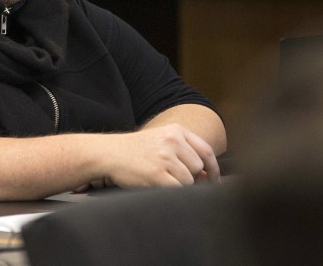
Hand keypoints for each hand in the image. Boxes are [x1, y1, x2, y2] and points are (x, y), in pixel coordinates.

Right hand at [97, 124, 219, 188]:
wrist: (108, 153)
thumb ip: (184, 153)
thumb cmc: (134, 150)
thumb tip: (208, 177)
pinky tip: (156, 185)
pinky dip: (171, 191)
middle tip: (174, 178)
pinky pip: (177, 189)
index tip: (213, 180)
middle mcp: (173, 141)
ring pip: (189, 180)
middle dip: (191, 177)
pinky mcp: (157, 174)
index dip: (214, 169)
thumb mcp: (160, 141)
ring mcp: (165, 157)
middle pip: (198, 167)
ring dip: (178, 185)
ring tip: (159, 178)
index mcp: (176, 131)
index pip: (206, 151)